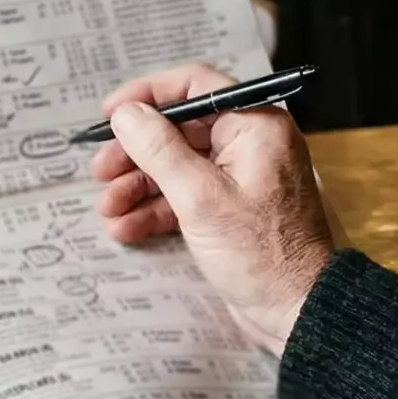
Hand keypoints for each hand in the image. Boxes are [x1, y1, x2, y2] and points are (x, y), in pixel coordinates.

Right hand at [91, 63, 336, 354]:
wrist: (297, 312)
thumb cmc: (260, 253)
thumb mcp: (199, 197)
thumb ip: (158, 149)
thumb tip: (126, 113)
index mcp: (255, 125)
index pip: (194, 86)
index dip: (146, 96)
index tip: (110, 114)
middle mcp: (250, 143)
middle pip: (179, 130)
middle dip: (135, 152)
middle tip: (99, 172)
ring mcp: (240, 177)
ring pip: (177, 166)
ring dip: (138, 186)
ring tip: (107, 209)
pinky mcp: (231, 209)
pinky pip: (186, 196)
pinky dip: (156, 209)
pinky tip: (126, 228)